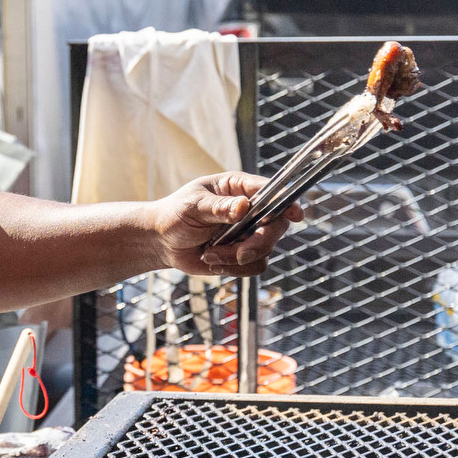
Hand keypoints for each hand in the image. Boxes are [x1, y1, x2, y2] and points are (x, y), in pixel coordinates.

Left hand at [152, 172, 300, 276]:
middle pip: (276, 225)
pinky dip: (233, 269)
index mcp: (238, 187)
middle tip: (239, 254)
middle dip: (259, 243)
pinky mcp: (245, 255)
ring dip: (236, 258)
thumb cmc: (174, 215)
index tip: (295, 214)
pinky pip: (255, 266)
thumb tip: (242, 206)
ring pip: (265, 250)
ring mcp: (249, 233)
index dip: (287, 202)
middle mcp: (250, 209)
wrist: (162, 242)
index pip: (271, 192)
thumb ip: (218, 207)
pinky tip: (212, 260)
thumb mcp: (192, 207)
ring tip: (209, 253)